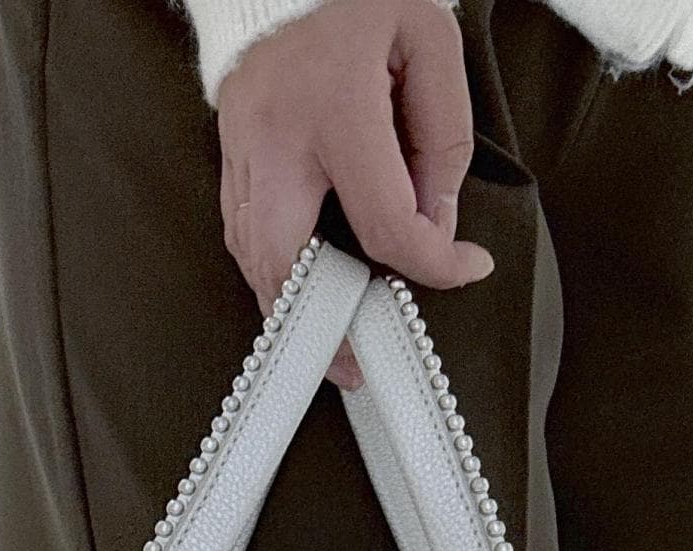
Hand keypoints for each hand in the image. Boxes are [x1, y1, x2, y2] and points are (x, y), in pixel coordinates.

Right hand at [217, 0, 492, 388]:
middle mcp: (276, 136)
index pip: (387, 225)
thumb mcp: (429, 44)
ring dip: (290, 305)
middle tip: (355, 364)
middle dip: (321, 329)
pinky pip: (240, 227)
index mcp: (334, 109)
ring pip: (253, 256)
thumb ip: (442, 141)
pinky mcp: (228, 144)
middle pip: (286, 267)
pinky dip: (270, 266)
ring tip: (329, 336)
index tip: (464, 267)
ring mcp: (241, 144)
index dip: (433, 264)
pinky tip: (299, 283)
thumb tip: (434, 221)